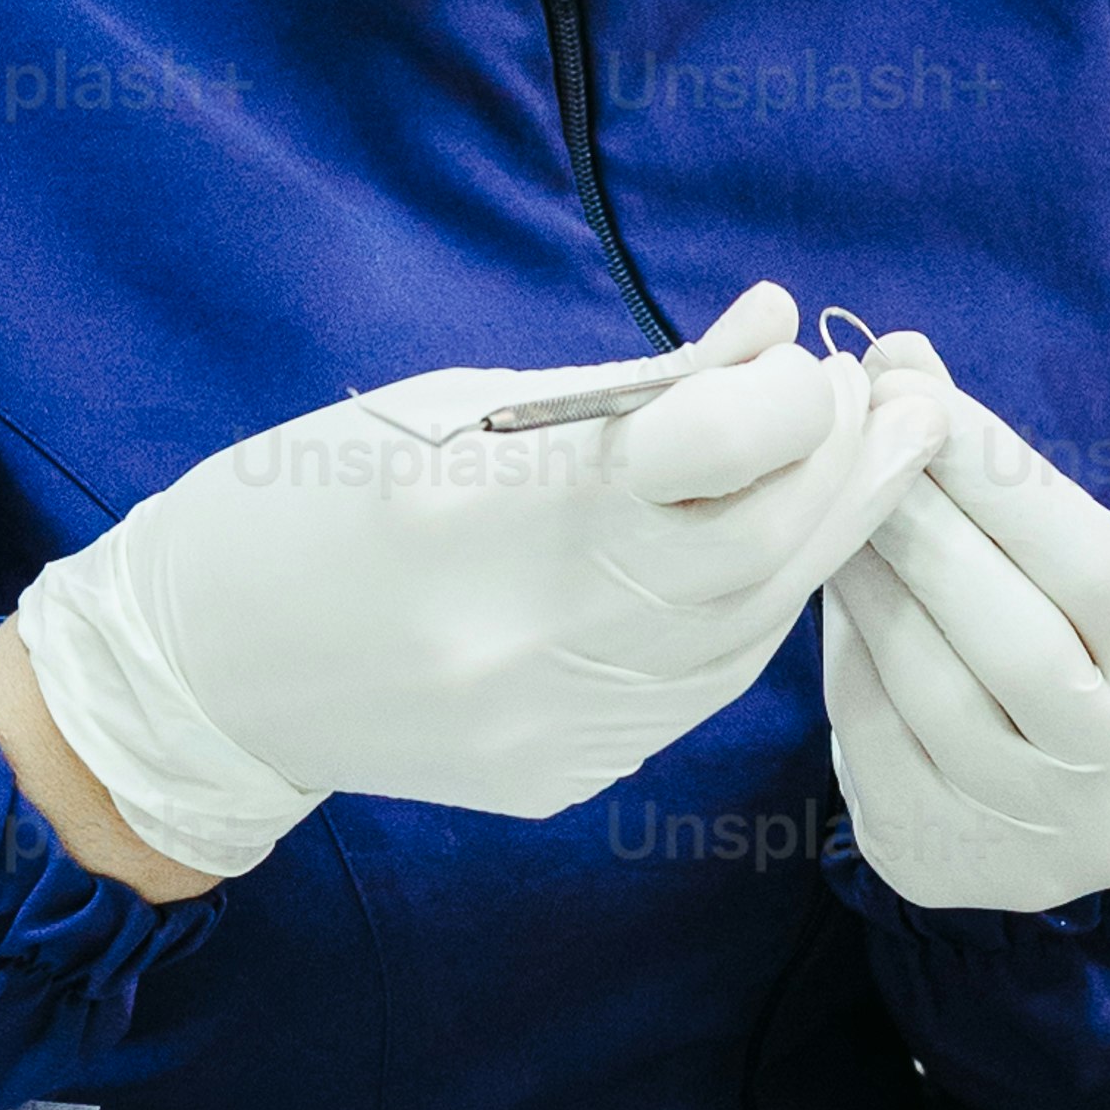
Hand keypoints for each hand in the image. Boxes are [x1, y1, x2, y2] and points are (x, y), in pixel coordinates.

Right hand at [25, 283, 941, 876]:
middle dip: (850, 470)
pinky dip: (752, 613)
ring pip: (748, 633)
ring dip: (820, 541)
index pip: (699, 459)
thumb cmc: (302, 506)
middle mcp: (523, 638)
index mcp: (476, 517)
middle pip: (755, 554)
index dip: (786, 407)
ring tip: (868, 462)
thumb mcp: (450, 407)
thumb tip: (774, 331)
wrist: (200, 680)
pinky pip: (698, 690)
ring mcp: (549, 726)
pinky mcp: (562, 778)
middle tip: (910, 402)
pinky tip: (772, 554)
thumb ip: (627, 386)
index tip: (816, 362)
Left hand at [823, 336, 1109, 913]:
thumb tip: (905, 360)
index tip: (920, 385)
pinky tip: (828, 589)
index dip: (1001, 470)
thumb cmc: (1084, 674)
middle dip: (926, 519)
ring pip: (933, 690)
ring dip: (872, 579)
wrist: (1076, 838)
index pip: (1096, 566)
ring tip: (833, 502)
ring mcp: (1033, 839)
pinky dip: (845, 653)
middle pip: (1014, 636)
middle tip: (860, 433)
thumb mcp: (1089, 600)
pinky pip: (873, 742)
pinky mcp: (942, 864)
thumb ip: (1010, 492)